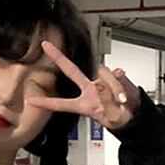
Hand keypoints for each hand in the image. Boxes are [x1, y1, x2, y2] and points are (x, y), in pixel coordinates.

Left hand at [25, 40, 140, 130]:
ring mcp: (101, 81)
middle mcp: (89, 89)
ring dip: (114, 88)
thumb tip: (100, 84)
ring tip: (120, 100)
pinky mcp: (114, 75)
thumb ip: (106, 100)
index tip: (31, 100)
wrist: (134, 115)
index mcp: (83, 104)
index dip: (46, 103)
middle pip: (71, 70)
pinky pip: (117, 74)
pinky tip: (124, 94)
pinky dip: (122, 85)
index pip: (61, 103)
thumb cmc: (120, 119)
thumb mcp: (112, 116)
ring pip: (103, 75)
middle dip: (59, 57)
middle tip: (46, 46)